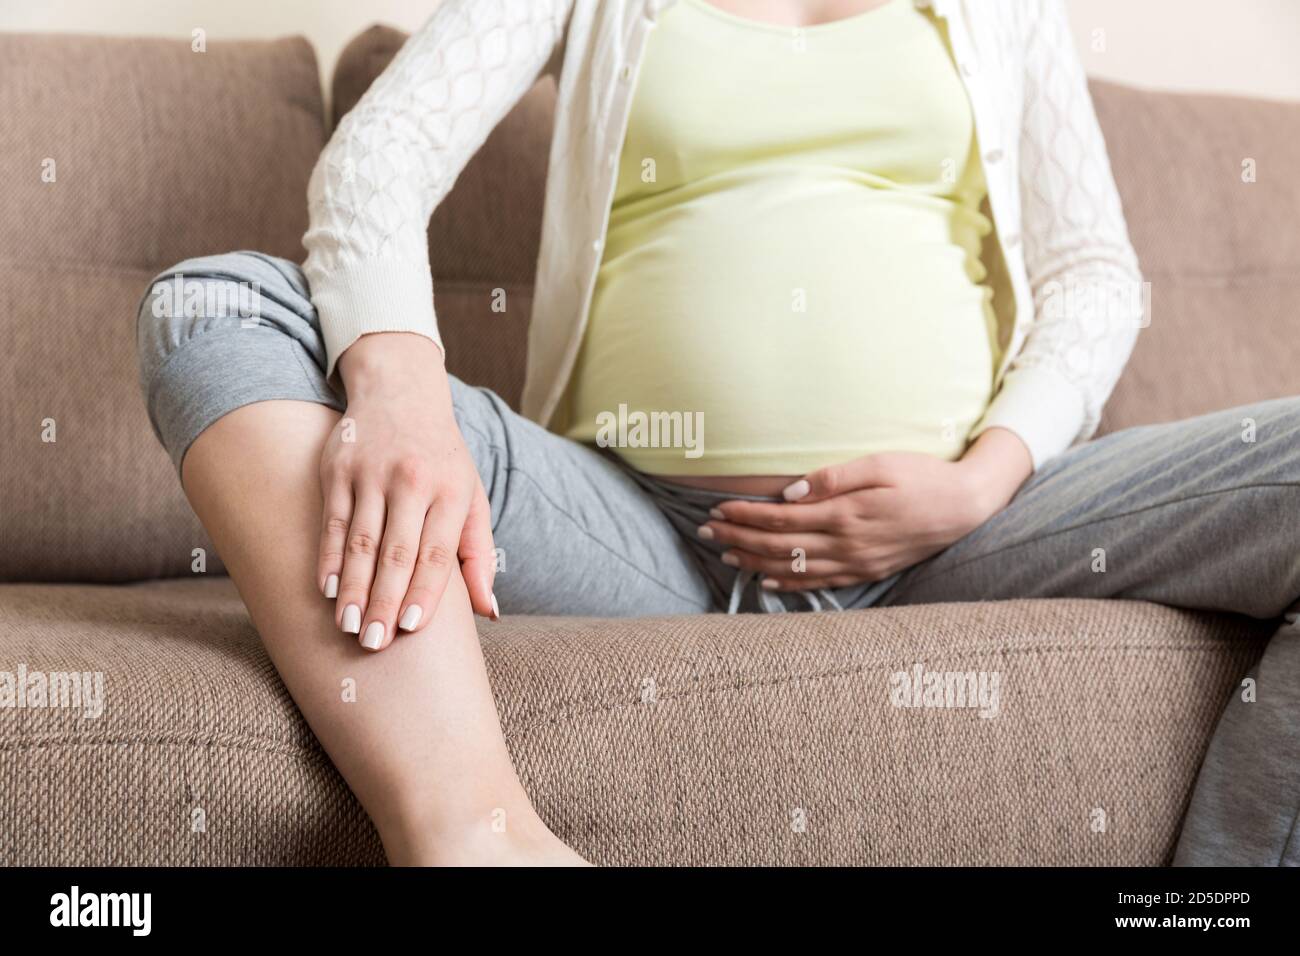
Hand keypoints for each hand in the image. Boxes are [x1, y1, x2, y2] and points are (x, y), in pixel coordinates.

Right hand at [319, 332, 496, 651]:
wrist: (401, 390)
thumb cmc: (443, 458)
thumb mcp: (471, 498)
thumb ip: (479, 555)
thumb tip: (490, 612)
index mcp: (451, 490)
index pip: (437, 550)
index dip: (425, 591)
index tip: (412, 629)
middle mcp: (412, 480)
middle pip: (396, 550)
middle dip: (385, 600)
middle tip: (374, 644)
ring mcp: (371, 473)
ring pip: (360, 540)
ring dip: (353, 588)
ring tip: (347, 627)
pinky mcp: (339, 469)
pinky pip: (332, 521)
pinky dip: (328, 558)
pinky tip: (326, 590)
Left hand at [702, 428, 1032, 590]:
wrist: (965, 508)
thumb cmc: (922, 477)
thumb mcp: (880, 464)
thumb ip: (832, 478)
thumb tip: (789, 492)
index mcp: (844, 514)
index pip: (779, 518)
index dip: (744, 516)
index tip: (717, 509)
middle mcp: (845, 544)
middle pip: (778, 545)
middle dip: (738, 538)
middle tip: (706, 532)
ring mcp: (855, 563)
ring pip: (792, 568)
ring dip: (754, 562)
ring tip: (724, 555)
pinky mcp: (865, 572)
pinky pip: (818, 583)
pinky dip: (788, 583)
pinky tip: (767, 580)